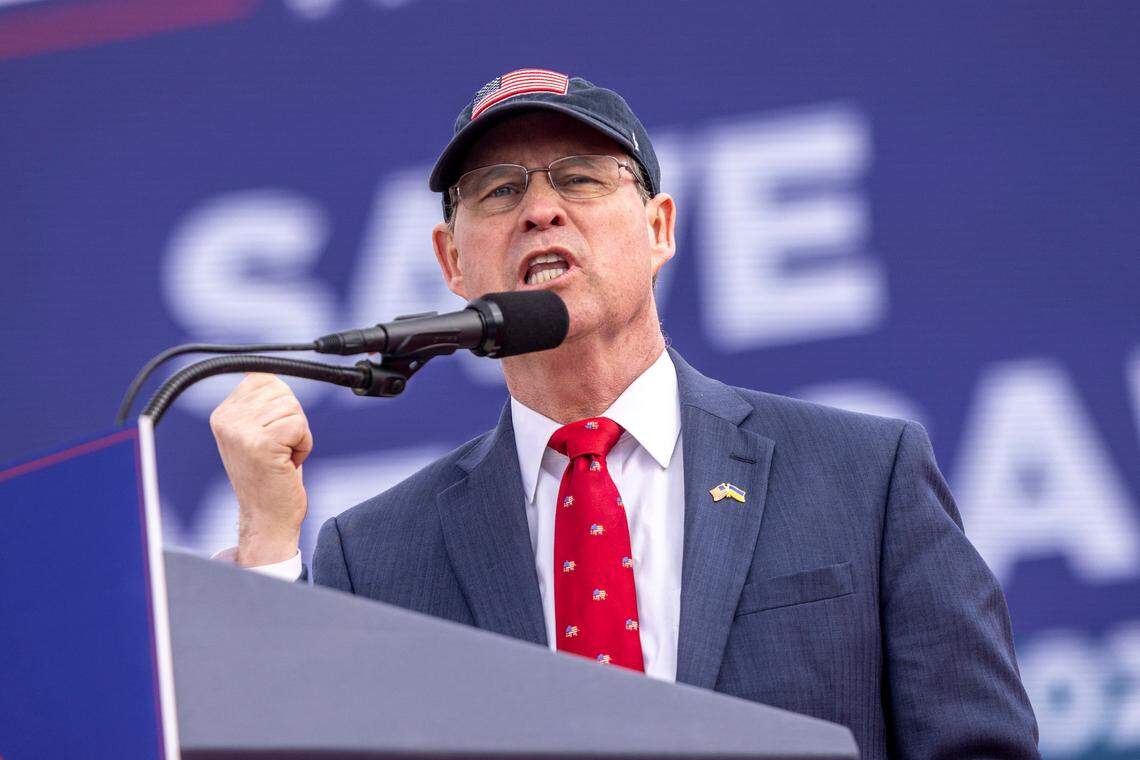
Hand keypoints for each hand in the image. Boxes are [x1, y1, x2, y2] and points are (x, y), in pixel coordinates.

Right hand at [209, 374, 312, 566]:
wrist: (267, 517)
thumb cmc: (270, 476)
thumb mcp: (257, 432)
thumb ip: (260, 403)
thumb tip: (269, 374)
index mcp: (223, 413)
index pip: (265, 379)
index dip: (282, 406)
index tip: (272, 434)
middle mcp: (226, 419)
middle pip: (283, 392)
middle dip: (293, 421)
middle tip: (279, 450)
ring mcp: (241, 431)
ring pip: (294, 409)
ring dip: (299, 435)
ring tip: (282, 457)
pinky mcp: (261, 444)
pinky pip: (300, 426)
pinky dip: (303, 446)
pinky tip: (287, 464)